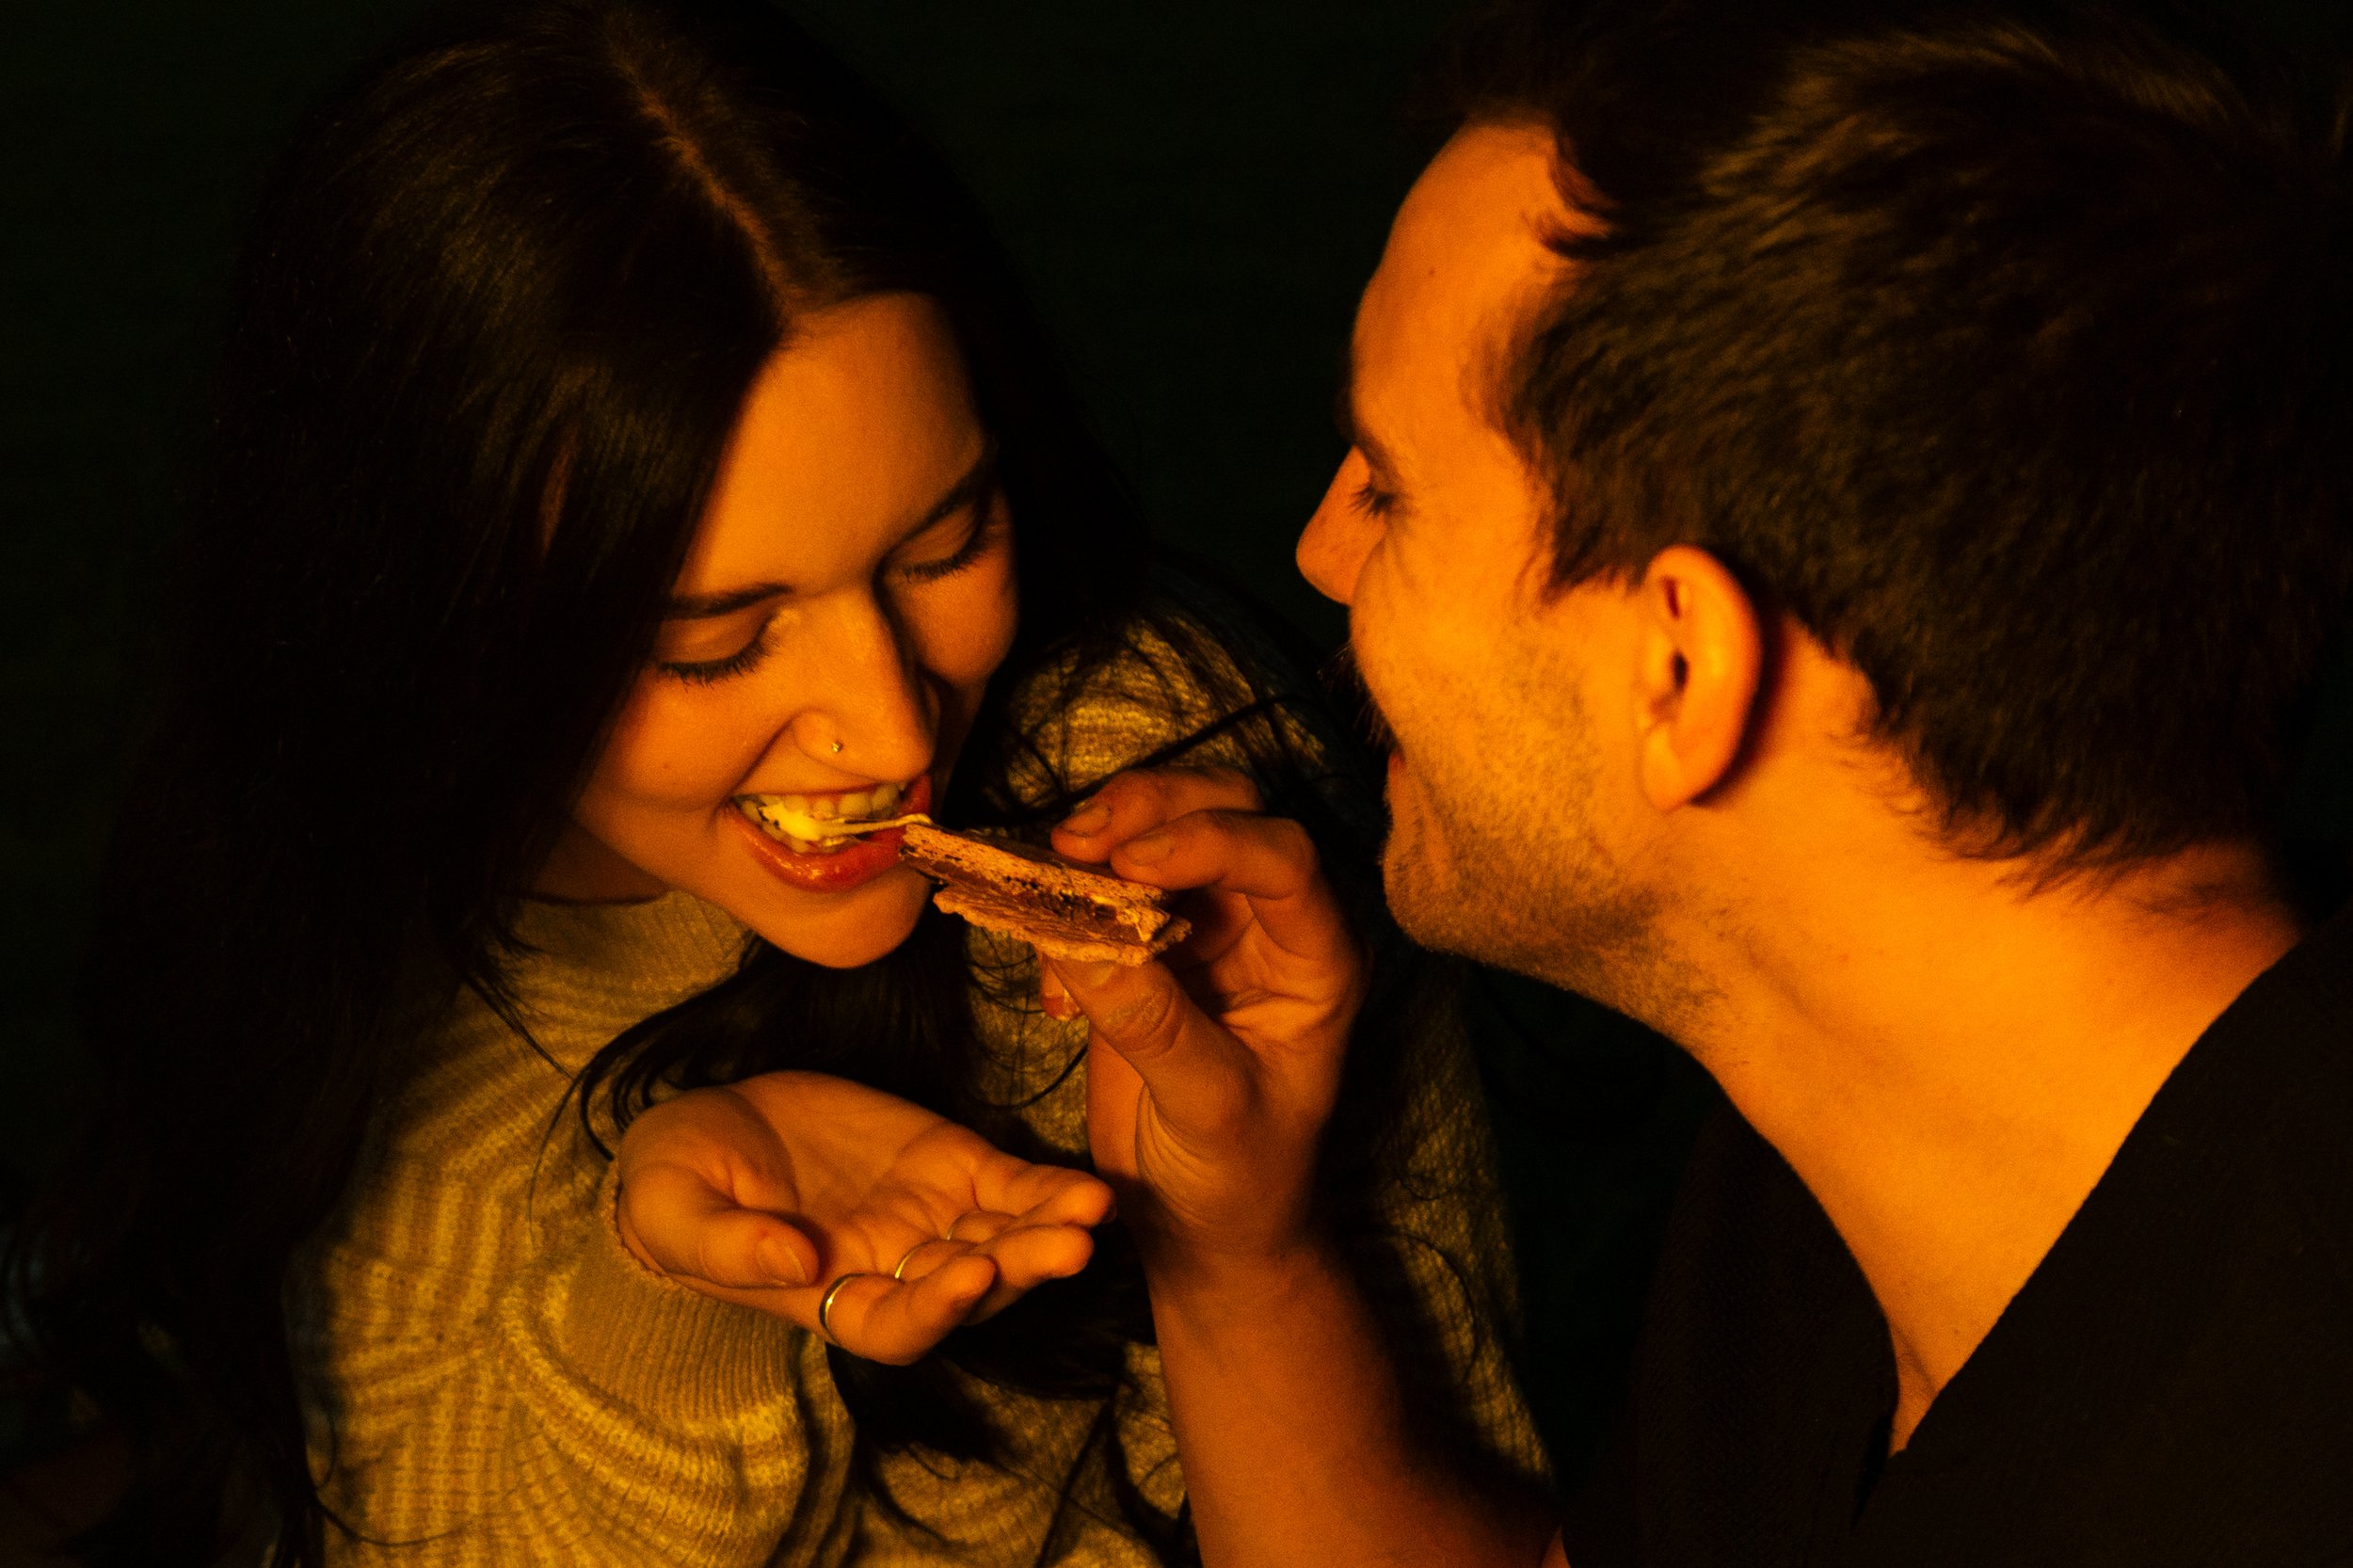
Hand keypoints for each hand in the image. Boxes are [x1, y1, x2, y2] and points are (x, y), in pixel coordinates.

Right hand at [615, 1071, 1112, 1363]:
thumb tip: (791, 1266)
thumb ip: (728, 1246)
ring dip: (1050, 1231)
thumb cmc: (677, 1185)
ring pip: (1005, 1240)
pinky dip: (1049, 1188)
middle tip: (1067, 1246)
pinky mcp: (952, 1164)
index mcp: (831, 1300)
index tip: (969, 1274)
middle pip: (972, 1290)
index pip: (898, 1326)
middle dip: (1019, 1269)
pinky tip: (1089, 1188)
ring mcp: (931, 1219)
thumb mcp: (677, 1212)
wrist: (707, 1129)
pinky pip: (1011, 1186)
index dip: (936, 1309)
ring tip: (1092, 1209)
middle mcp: (895, 1271)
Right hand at [1043, 768, 1365, 1272]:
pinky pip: (1104, 886)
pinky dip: (1067, 893)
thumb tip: (1076, 935)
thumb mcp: (1208, 1108)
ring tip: (1050, 864)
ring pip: (1163, 829)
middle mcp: (1269, 927)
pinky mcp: (1144, 946)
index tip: (1131, 863)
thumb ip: (1151, 1022)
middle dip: (1151, 809)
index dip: (1209, 842)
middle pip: (1225, 812)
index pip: (1282, 859)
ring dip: (1104, 833)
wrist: (1208, 1230)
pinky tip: (1045, 953)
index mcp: (1317, 958)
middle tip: (1076, 841)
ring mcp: (1205, 929)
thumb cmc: (1243, 1179)